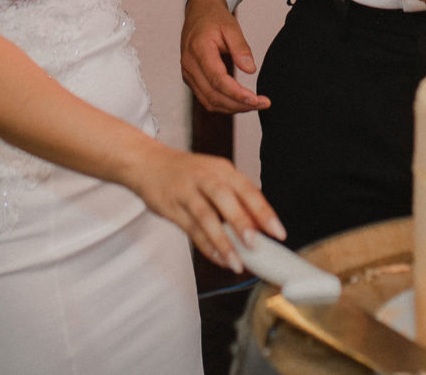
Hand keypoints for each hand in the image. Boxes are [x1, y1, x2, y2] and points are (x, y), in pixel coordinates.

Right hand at [126, 143, 283, 269]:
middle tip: (255, 245)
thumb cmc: (187, 173)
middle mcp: (205, 177)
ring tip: (236, 262)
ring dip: (222, 241)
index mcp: (222, 169)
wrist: (147, 163)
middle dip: (242, 223)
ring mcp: (186, 192)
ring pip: (206, 217)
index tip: (278, 233)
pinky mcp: (171, 207)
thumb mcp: (214, 176)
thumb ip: (235, 199)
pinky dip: (206, 246)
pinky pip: (191, 229)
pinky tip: (219, 259)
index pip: (248, 190)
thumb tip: (260, 227)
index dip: (264, 212)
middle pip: (225, 198)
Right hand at [180, 0, 269, 112]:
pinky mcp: (191, 79)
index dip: (236, 93)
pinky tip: (240, 101)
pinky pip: (206, 98)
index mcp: (198, 50)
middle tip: (262, 103)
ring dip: (233, 107)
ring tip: (255, 104)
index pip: (217, 79)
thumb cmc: (213, 18)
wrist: (198, 12)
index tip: (255, 99)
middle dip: (239, 104)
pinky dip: (224, 104)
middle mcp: (190, 65)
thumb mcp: (231, 26)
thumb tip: (250, 70)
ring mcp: (188, 74)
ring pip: (209, 101)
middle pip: (213, 95)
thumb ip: (241, 48)